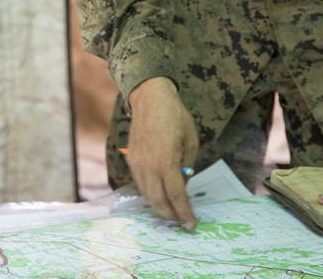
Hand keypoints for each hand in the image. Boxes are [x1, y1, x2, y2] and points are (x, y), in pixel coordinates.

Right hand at [125, 76, 199, 228]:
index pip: (176, 196)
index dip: (184, 212)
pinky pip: (140, 183)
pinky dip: (150, 192)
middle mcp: (149, 166)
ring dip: (159, 205)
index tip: (191, 223)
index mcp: (166, 162)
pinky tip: (159, 192)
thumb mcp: (191, 140)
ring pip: (146, 194)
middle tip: (181, 220)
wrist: (150, 99)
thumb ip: (187, 165)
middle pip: (158, 201)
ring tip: (171, 209)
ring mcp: (137, 163)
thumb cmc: (175, 116)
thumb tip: (183, 184)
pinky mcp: (131, 159)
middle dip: (170, 214)